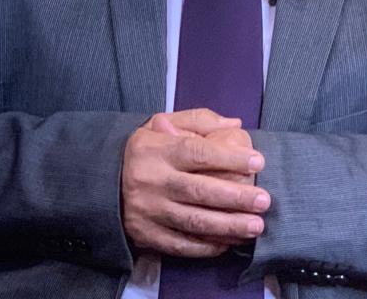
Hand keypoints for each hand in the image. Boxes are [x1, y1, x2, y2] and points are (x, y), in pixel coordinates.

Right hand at [121, 109, 270, 257]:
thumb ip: (198, 121)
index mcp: (156, 150)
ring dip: (229, 225)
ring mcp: (148, 211)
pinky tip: (229, 241)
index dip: (229, 159)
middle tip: (264, 201)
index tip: (258, 162)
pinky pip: (181, 244)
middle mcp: (151, 181)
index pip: (197, 153)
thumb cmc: (144, 151)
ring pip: (194, 221)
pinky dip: (207, 245)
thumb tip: (235, 125)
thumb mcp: (161, 125)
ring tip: (256, 225)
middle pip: (199, 191)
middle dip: (236, 197)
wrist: (102, 181)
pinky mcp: (146, 234)